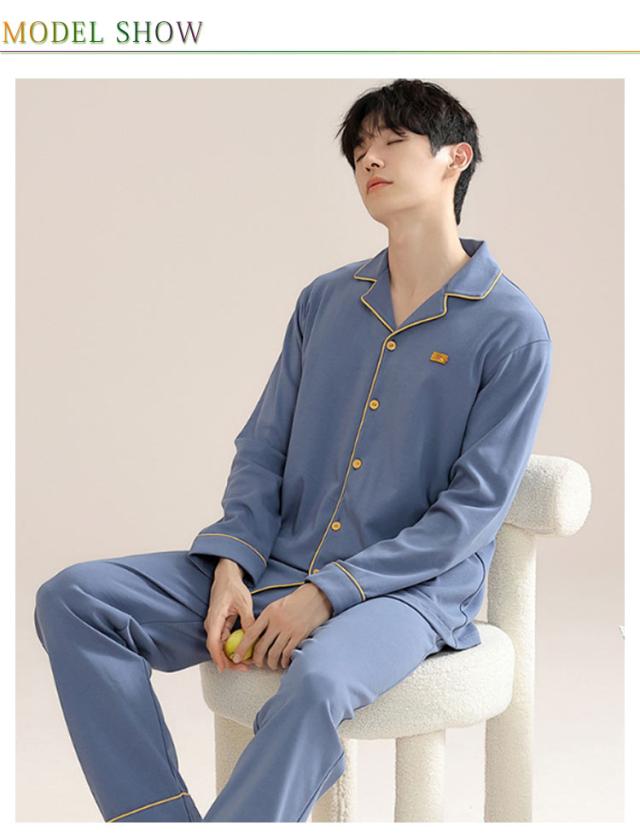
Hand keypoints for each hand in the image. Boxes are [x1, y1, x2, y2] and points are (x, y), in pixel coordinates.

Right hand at [204, 559, 255, 673]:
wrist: (227, 576)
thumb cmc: (233, 587)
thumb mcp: (243, 602)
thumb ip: (247, 619)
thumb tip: (252, 636)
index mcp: (214, 619)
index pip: (213, 643)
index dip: (219, 657)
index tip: (226, 668)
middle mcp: (212, 624)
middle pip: (216, 649)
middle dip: (228, 661)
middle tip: (244, 667)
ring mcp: (215, 626)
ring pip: (220, 646)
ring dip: (231, 655)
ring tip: (247, 662)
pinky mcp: (220, 625)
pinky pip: (225, 640)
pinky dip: (233, 647)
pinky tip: (245, 651)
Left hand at [232, 582, 332, 670]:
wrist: (316, 597)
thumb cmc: (295, 601)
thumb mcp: (277, 606)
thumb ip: (266, 619)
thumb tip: (255, 635)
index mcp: (269, 613)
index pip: (251, 633)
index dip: (242, 647)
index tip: (237, 656)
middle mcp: (277, 622)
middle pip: (261, 647)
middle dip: (256, 659)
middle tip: (256, 664)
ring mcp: (289, 630)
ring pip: (273, 653)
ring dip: (270, 663)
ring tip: (271, 665)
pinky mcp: (299, 636)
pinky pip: (287, 653)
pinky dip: (284, 661)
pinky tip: (283, 662)